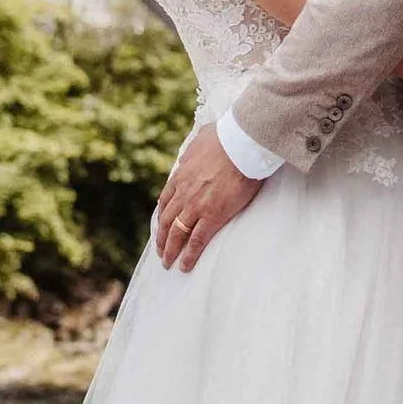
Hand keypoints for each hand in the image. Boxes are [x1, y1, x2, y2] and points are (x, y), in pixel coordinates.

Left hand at [156, 122, 266, 270]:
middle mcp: (184, 192)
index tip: (162, 226)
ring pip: (177, 233)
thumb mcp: (200, 140)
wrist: (241, 143)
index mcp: (181, 175)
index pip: (165, 201)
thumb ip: (192, 151)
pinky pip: (196, 240)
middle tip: (161, 251)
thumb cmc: (226, 137)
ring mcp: (196, 205)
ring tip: (168, 263)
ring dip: (170, 250)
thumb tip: (187, 156)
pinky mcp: (212, 215)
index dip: (162, 217)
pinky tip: (185, 266)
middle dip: (162, 238)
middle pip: (167, 220)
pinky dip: (189, 255)